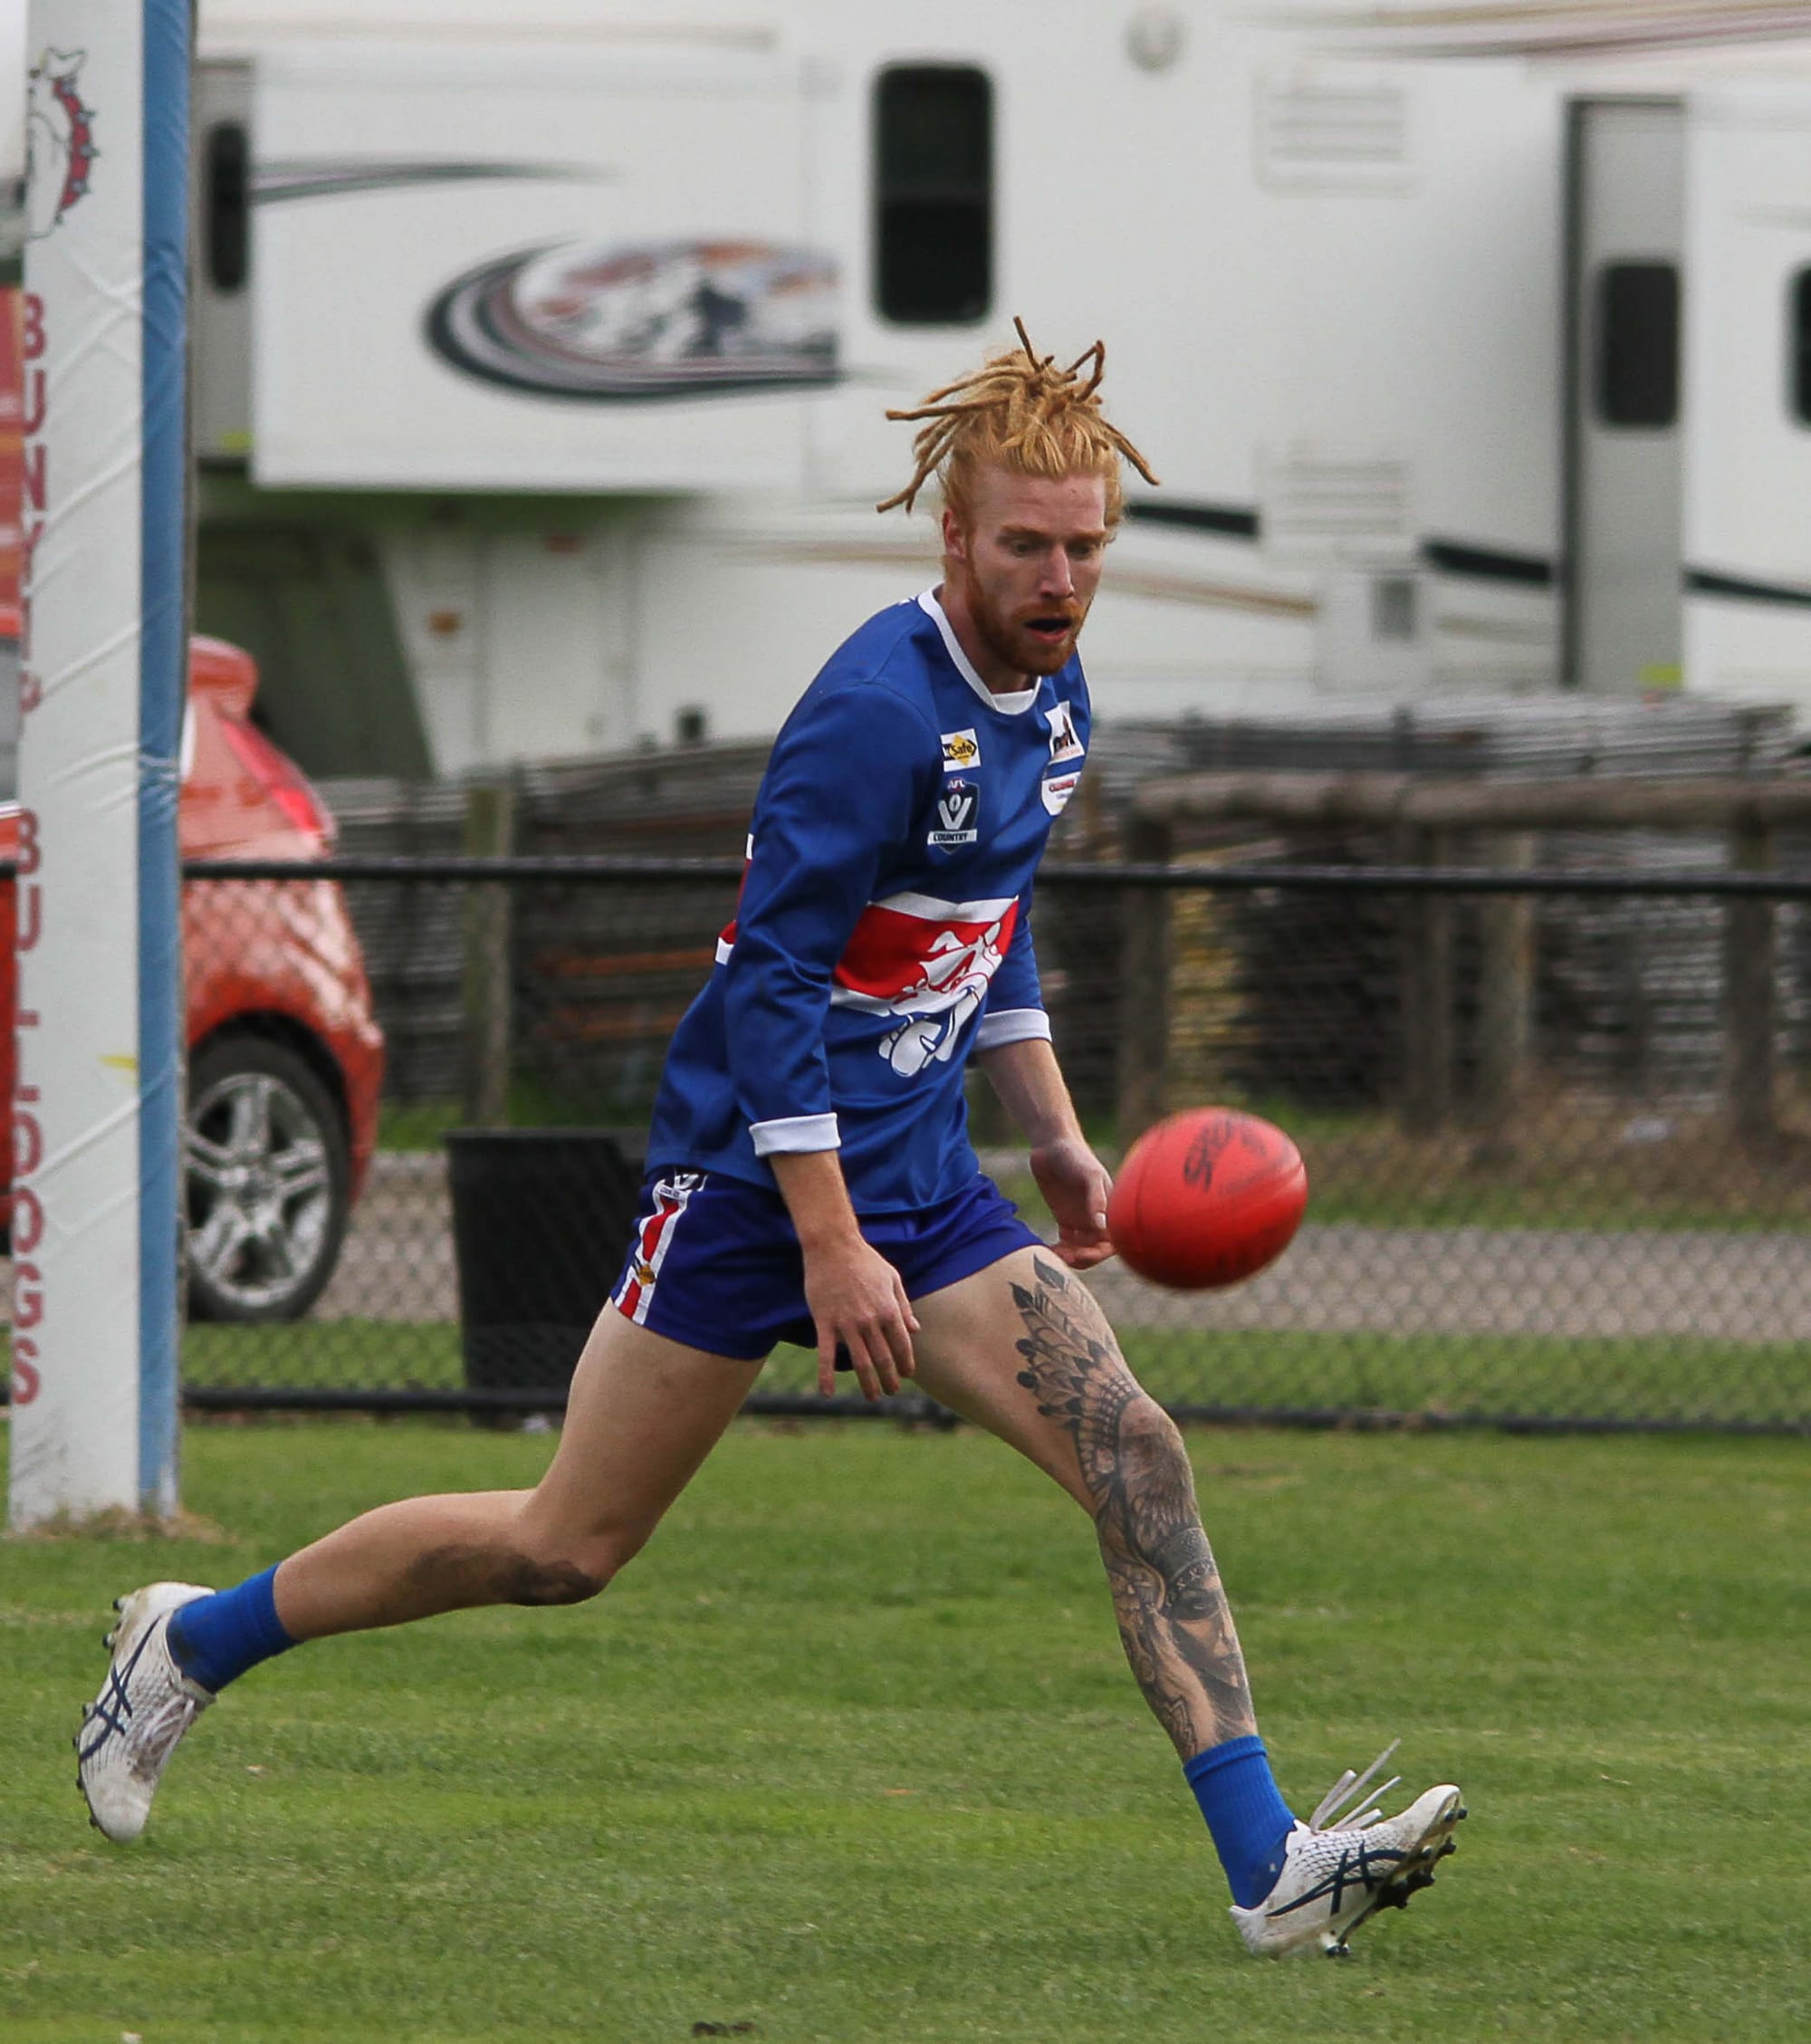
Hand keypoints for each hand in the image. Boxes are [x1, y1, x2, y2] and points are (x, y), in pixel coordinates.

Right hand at [802, 1232, 919, 1400]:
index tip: (906, 1375)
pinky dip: (826, 1375)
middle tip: (891, 1392)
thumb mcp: (892, 1278)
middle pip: (883, 1358)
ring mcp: (846, 1323)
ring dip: (867, 1383)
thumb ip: (904, 1306)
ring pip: (859, 1361)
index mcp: (889, 1309)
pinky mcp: (825, 1322)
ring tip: (872, 1397)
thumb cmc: (865, 1260)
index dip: (906, 1363)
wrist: (833, 1245)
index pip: (902, 1345)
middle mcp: (870, 1320)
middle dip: (889, 1379)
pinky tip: (828, 1393)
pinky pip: (826, 1354)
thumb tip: (916, 1330)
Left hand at [1030, 1136, 1115, 1269]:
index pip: (1112, 1242)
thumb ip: (1096, 1199)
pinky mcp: (1066, 1221)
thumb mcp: (1089, 1174)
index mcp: (1111, 1210)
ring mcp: (1082, 1222)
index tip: (1079, 1254)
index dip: (1098, 1253)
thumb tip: (1102, 1226)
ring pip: (1080, 1251)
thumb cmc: (1075, 1155)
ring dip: (1069, 1258)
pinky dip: (1058, 1252)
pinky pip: (1066, 1245)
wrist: (1052, 1145)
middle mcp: (1099, 1219)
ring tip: (1052, 1254)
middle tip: (1062, 1257)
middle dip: (1082, 1259)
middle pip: (1096, 1252)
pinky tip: (1046, 1250)